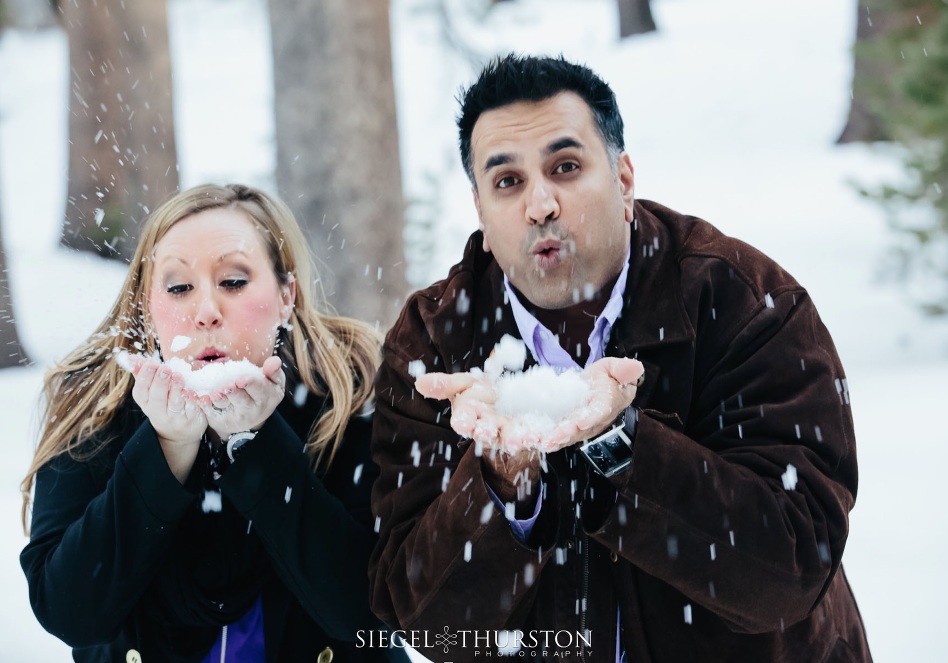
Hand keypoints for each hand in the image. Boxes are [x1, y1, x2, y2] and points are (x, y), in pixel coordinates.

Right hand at [128, 356, 205, 481]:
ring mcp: (175, 419)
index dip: (145, 378)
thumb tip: (130, 357)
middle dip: (160, 383)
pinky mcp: (191, 421)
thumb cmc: (164, 403)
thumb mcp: (151, 391)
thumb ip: (143, 373)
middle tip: (165, 369)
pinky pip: (191, 410)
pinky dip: (191, 399)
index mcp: (146, 403)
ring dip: (176, 389)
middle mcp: (158, 413)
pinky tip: (192, 391)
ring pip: (174, 404)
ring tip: (178, 376)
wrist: (179, 432)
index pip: (140, 392)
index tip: (151, 364)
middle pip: (157, 398)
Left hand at [198, 356, 285, 438]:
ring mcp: (237, 416)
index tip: (241, 380)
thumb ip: (273, 370)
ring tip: (214, 393)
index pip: (260, 389)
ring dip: (219, 399)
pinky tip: (201, 398)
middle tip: (226, 387)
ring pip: (226, 405)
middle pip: (243, 400)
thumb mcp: (273, 382)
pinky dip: (205, 405)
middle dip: (234, 393)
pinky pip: (212, 412)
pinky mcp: (223, 421)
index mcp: (268, 397)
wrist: (252, 416)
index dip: (251, 384)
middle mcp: (253, 409)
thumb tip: (275, 361)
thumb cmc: (262, 392)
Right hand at [416, 370, 541, 502]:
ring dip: (515, 440)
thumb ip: (445, 384)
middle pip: (486, 432)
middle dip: (488, 433)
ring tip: (524, 438)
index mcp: (469, 416)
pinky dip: (538, 437)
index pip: (463, 421)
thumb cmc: (479, 391)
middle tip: (490, 432)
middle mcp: (487, 428)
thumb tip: (419, 382)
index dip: (463, 422)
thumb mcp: (464, 383)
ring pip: (510, 438)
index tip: (463, 424)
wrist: (505, 395)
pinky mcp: (527, 432)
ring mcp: (507, 432)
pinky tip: (543, 436)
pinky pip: (532, 436)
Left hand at [547, 357, 644, 446]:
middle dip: (565, 434)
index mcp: (606, 404)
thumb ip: (623, 369)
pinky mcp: (566, 427)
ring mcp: (579, 426)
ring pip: (566, 435)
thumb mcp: (616, 368)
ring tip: (538, 443)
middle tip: (552, 438)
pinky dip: (542, 437)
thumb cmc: (610, 378)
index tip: (581, 422)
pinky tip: (529, 439)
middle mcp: (593, 420)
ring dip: (551, 440)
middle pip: (579, 429)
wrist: (604, 388)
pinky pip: (555, 433)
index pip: (600, 412)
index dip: (590, 418)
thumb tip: (636, 368)